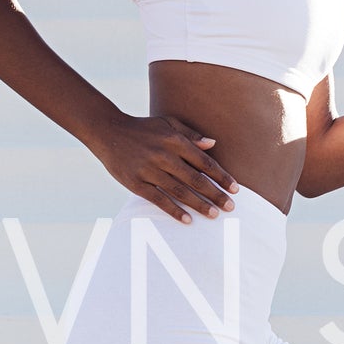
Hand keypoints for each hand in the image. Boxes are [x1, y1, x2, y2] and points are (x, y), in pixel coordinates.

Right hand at [95, 112, 239, 222]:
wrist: (108, 132)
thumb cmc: (143, 128)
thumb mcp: (167, 123)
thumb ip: (191, 134)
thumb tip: (213, 144)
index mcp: (174, 140)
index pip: (204, 162)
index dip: (221, 176)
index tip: (235, 189)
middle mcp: (163, 155)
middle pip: (195, 179)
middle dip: (215, 194)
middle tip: (231, 207)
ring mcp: (149, 170)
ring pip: (179, 191)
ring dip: (199, 204)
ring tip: (214, 215)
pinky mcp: (135, 183)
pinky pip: (158, 200)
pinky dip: (174, 211)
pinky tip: (188, 220)